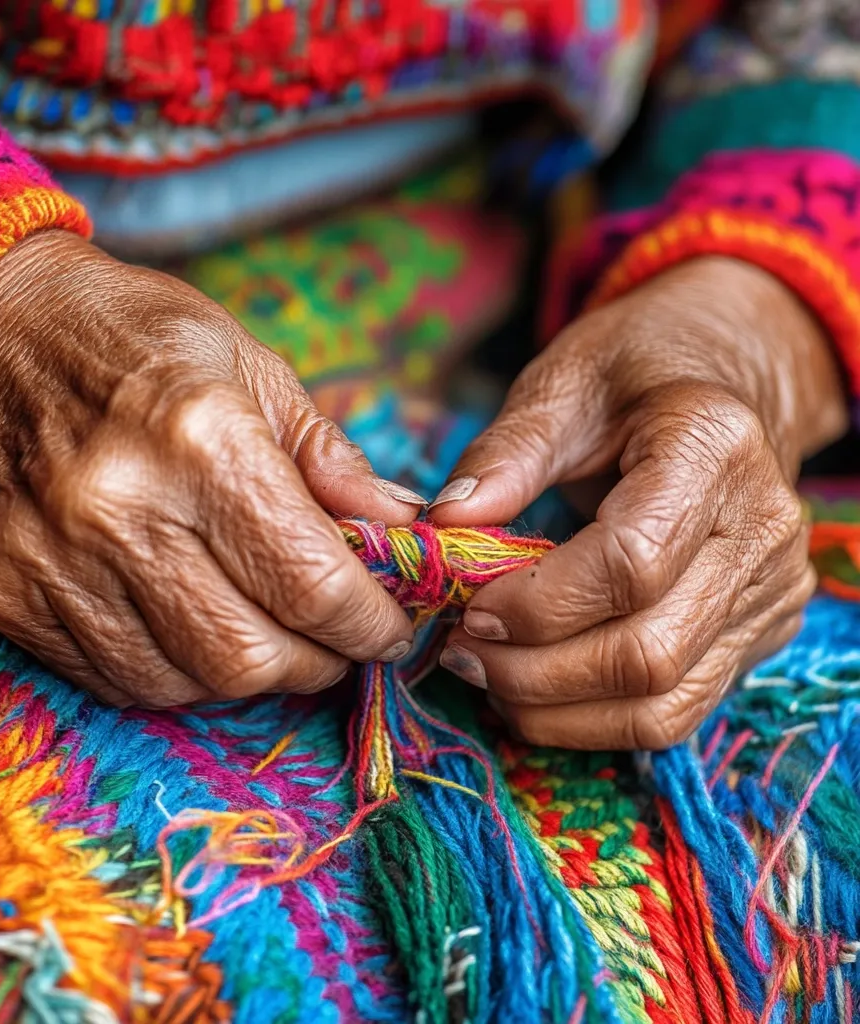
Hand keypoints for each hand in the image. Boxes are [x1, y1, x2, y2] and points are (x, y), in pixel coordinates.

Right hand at [0, 231, 420, 706]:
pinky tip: (193, 624)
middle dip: (315, 662)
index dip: (368, 622)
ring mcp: (49, 556)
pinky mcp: (4, 592)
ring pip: (182, 683)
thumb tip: (404, 532)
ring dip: (247, 673)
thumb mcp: (255, 368)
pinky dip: (175, 671)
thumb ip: (331, 462)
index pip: (309, 581)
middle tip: (336, 639)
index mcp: (198, 435)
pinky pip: (114, 679)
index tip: (388, 625)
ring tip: (268, 630)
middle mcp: (116, 504)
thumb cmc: (143, 342)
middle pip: (246, 654)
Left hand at [429, 257, 847, 748]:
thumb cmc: (634, 372)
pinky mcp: (759, 631)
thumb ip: (505, 455)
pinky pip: (677, 710)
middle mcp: (761, 530)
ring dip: (558, 710)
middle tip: (460, 653)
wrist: (723, 377)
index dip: (538, 604)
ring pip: (664, 701)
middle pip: (648, 652)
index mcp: (714, 448)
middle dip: (535, 673)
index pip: (629, 564)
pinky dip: (594, 720)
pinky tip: (535, 694)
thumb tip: (441, 528)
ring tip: (488, 679)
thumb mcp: (562, 385)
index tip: (468, 608)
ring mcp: (769, 590)